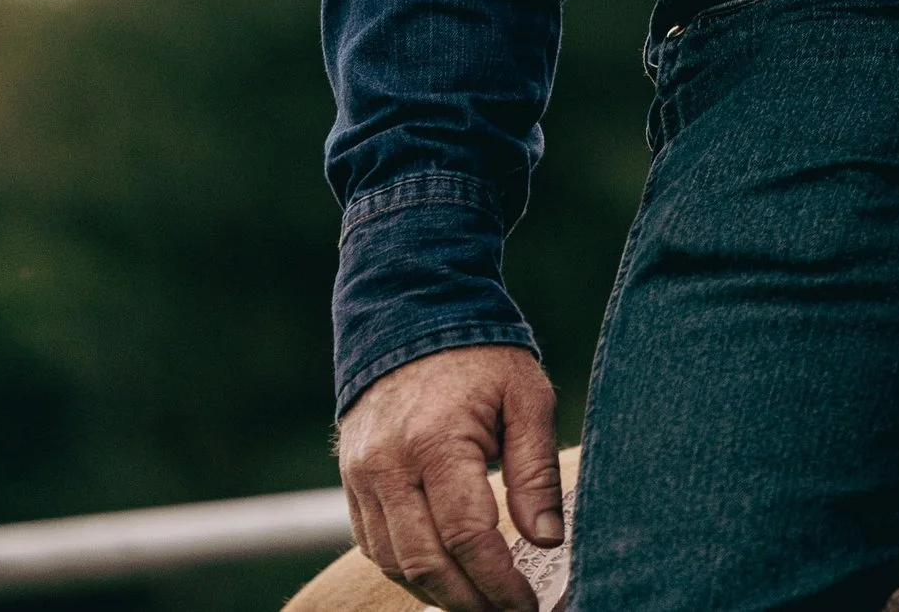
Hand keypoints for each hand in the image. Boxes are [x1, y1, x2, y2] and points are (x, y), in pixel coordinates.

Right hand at [338, 342, 561, 611]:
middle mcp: (390, 463)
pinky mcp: (352, 482)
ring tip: (481, 603)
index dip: (499, 582)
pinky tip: (444, 579)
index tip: (528, 605)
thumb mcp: (526, 396)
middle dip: (471, 602)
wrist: (410, 316)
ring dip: (439, 594)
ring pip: (395, 564)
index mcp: (437, 438)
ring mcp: (364, 475)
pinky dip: (409, 572)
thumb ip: (536, 469)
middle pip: (427, 562)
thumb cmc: (480, 357)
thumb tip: (546, 540)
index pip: (468, 535)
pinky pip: (375, 547)